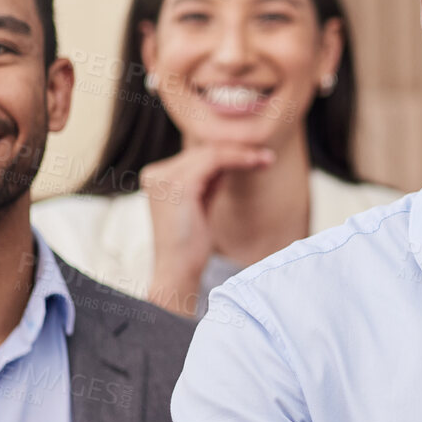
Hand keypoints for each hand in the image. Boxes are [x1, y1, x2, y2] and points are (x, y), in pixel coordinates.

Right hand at [140, 143, 274, 314]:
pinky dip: (237, 159)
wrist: (178, 270)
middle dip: (237, 151)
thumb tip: (229, 158)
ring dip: (242, 153)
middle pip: (203, 151)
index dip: (227, 153)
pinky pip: (214, 161)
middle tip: (266, 157)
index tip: (255, 157)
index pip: (195, 156)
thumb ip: (209, 181)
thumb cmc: (190, 244)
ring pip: (210, 153)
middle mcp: (155, 173)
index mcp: (156, 177)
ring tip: (266, 160)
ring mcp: (164, 177)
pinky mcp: (179, 184)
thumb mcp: (200, 204)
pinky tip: (255, 162)